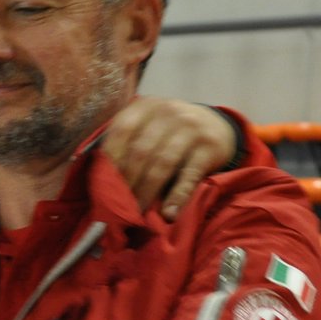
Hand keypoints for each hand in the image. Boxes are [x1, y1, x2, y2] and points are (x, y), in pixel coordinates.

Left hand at [104, 97, 237, 219]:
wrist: (217, 125)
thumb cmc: (172, 130)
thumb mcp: (150, 123)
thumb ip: (128, 140)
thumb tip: (103, 177)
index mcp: (146, 106)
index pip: (122, 131)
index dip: (111, 160)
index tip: (104, 184)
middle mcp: (168, 112)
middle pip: (141, 151)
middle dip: (127, 182)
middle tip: (120, 205)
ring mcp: (191, 128)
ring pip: (162, 164)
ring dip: (147, 192)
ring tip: (137, 212)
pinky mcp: (209, 148)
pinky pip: (189, 176)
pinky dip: (177, 197)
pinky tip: (168, 213)